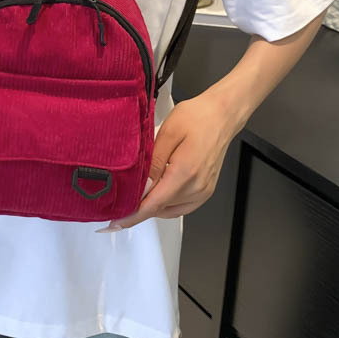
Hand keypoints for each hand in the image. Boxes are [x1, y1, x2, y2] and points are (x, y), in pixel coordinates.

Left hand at [99, 90, 240, 230]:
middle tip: (121, 200)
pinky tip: (157, 194)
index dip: (132, 216)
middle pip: (159, 208)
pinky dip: (166, 204)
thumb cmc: (198, 117)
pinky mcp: (206, 190)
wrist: (222, 115)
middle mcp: (196, 186)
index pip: (153, 205)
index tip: (116, 222)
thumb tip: (140, 186)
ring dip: (152, 205)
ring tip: (137, 194)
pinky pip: (182, 206)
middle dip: (139, 207)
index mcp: (184, 172)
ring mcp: (203, 190)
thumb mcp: (166, 133)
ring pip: (169, 209)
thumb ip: (153, 163)